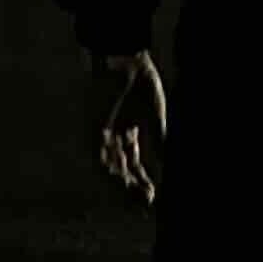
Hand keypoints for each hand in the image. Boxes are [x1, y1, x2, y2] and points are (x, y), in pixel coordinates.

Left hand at [89, 49, 165, 206]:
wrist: (124, 58)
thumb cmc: (140, 80)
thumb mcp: (155, 116)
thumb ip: (161, 141)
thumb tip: (169, 166)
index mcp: (128, 131)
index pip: (134, 165)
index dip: (143, 182)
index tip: (154, 197)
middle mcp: (112, 137)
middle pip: (122, 172)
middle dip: (134, 189)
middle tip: (148, 204)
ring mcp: (101, 135)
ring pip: (110, 170)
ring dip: (125, 186)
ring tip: (142, 198)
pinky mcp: (92, 130)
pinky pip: (100, 159)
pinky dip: (113, 171)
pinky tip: (127, 179)